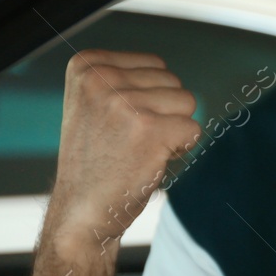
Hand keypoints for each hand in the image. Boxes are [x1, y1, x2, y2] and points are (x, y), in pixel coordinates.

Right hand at [47, 50, 199, 251]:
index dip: (150, 98)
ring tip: (139, 149)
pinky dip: (181, 149)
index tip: (119, 123)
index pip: (155, 65)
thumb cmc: (96, 159)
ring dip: (173, 130)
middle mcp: (101, 78)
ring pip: (187, 102)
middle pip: (173, 81)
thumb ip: (124, 78)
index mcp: (86, 65)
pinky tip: (151, 161)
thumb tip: (168, 72)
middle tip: (130, 141)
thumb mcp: (94, 103)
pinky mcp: (148, 129)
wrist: (81, 211)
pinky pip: (193, 129)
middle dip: (164, 113)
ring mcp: (124, 103)